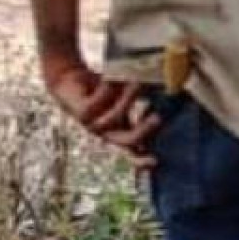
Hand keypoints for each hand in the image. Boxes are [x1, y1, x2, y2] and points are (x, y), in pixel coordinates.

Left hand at [41, 52, 159, 168]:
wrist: (68, 78)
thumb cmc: (101, 88)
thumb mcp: (124, 96)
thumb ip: (142, 100)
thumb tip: (170, 95)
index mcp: (119, 130)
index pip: (134, 149)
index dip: (144, 158)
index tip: (156, 161)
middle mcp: (106, 131)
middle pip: (127, 141)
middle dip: (144, 131)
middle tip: (158, 118)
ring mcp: (92, 124)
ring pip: (115, 118)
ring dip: (128, 99)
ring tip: (137, 82)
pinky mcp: (81, 113)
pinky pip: (99, 103)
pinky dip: (107, 89)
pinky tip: (110, 78)